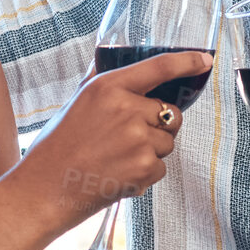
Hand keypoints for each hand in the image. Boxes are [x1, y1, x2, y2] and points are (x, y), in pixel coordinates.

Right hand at [10, 49, 212, 228]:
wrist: (44, 190)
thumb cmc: (55, 147)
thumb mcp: (75, 103)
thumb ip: (98, 82)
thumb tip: (108, 58)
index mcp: (108, 87)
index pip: (159, 67)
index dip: (187, 62)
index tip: (205, 60)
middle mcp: (127, 109)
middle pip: (171, 112)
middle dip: (159, 126)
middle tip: (128, 139)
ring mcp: (138, 139)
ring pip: (167, 142)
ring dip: (151, 152)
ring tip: (116, 159)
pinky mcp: (145, 167)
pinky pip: (161, 167)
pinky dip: (145, 174)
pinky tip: (118, 174)